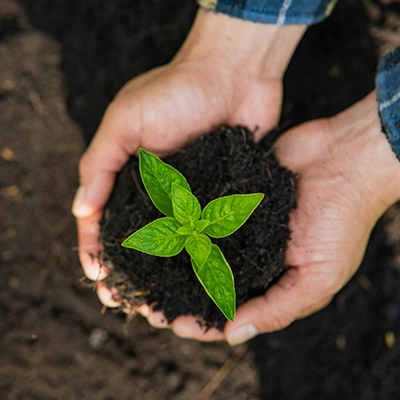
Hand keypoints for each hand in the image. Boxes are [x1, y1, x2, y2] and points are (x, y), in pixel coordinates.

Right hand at [71, 9, 305, 305]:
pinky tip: (195, 276)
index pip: (104, 217)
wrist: (233, 74)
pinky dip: (197, 253)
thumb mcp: (126, 118)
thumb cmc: (177, 89)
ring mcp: (190, 194)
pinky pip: (206, 229)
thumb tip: (80, 209)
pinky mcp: (219, 194)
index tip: (96, 276)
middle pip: (137, 236)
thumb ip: (101, 161)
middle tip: (124, 301)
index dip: (96, 247)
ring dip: (161, 270)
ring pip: (170, 241)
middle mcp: (157, 188)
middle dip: (128, 268)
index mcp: (129, 171)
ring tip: (157, 301)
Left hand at [164, 92, 399, 343]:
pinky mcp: (231, 197)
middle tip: (147, 299)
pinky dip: (184, 221)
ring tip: (143, 267)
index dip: (201, 321)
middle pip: (207, 282)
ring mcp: (239, 225)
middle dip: (179, 292)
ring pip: (199, 248)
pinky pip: (202, 213)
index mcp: (270, 280)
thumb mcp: (319, 277)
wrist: (345, 159)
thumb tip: (233, 336)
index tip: (171, 322)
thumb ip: (278, 309)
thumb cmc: (341, 221)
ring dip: (174, 259)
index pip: (229, 310)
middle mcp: (250, 255)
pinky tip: (160, 226)